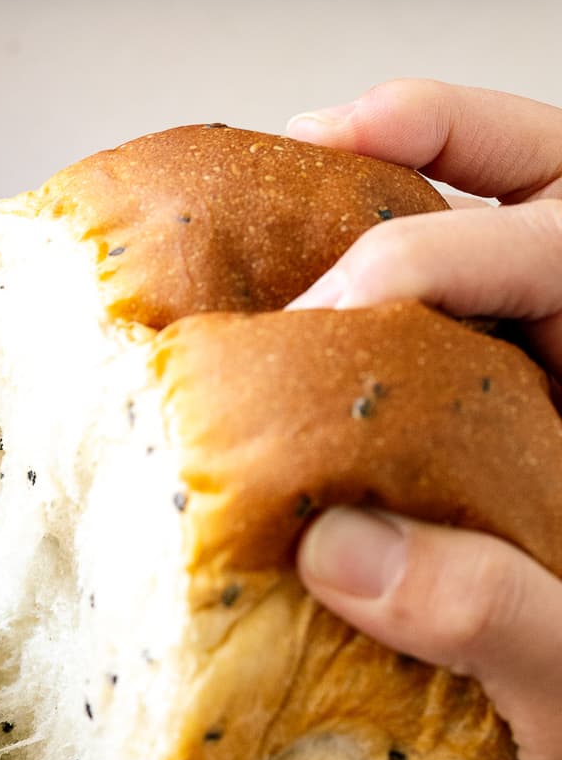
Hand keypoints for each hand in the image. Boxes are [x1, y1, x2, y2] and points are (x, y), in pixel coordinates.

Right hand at [287, 80, 561, 759]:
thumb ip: (505, 617)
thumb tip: (354, 548)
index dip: (457, 246)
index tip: (340, 292)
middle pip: (535, 223)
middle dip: (436, 153)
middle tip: (315, 142)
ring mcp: (511, 481)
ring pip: (448, 319)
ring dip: (359, 255)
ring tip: (260, 228)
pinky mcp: (441, 548)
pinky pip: (371, 450)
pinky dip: (300, 416)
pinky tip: (228, 419)